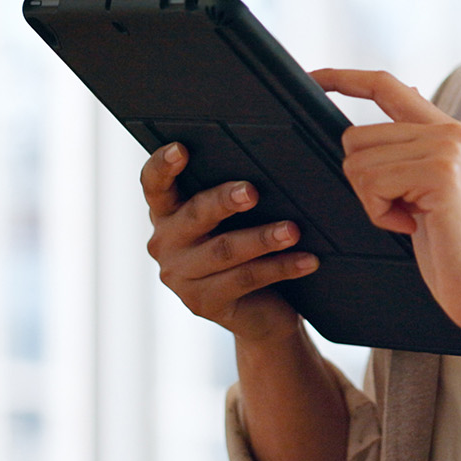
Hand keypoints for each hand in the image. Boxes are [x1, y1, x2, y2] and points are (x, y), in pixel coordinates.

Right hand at [140, 142, 319, 342]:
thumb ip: (234, 195)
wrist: (258, 311)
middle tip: (252, 191)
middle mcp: (165, 243)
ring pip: (224, 250)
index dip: (163, 166)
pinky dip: (280, 267)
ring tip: (292, 230)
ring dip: (262, 238)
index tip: (180, 149)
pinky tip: (306, 260)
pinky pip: (246, 279)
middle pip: (195, 215)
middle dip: (224, 201)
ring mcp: (181, 277)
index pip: (154, 185)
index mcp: (167, 213)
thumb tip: (267, 167)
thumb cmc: (246, 248)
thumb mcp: (233, 219)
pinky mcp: (203, 303)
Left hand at [311, 69, 460, 339]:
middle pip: (356, 136)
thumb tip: (392, 107)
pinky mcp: (440, 173)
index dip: (344, 78)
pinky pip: (372, 183)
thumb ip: (410, 150)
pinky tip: (411, 227)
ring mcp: (447, 149)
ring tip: (411, 220)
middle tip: (401, 211)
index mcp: (445, 131)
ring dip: (372, 202)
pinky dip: (379, 214)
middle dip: (363, 183)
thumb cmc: (453, 250)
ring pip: (358, 161)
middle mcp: (449, 131)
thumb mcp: (427, 191)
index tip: (313, 78)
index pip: (386, 86)